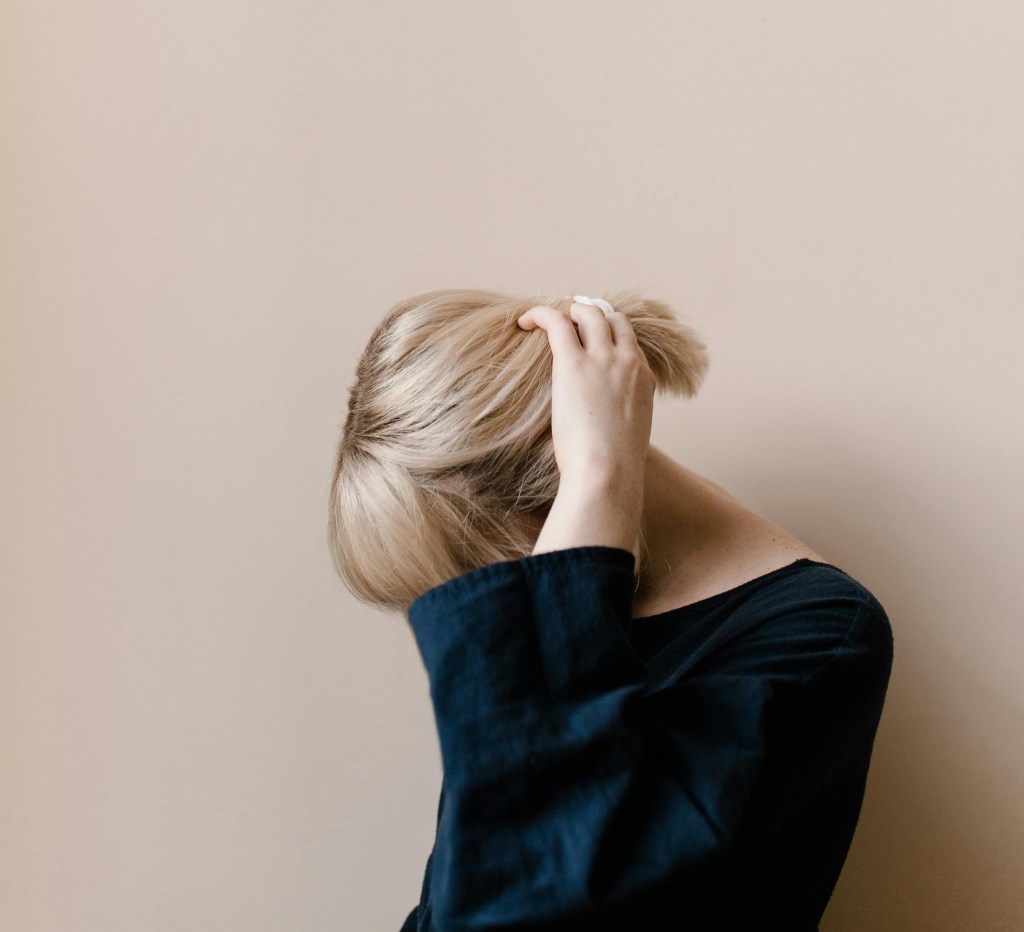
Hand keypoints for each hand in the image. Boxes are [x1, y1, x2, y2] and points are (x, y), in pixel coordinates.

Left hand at [517, 300, 654, 501]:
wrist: (608, 473)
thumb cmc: (613, 468)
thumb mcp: (628, 435)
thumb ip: (620, 417)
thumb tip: (603, 424)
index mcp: (644, 378)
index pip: (628, 340)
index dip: (607, 334)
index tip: (588, 339)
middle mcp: (627, 361)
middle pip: (610, 318)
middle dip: (588, 315)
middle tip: (566, 322)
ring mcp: (602, 359)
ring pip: (587, 313)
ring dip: (567, 311)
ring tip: (543, 320)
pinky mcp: (573, 363)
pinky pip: (557, 322)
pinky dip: (540, 314)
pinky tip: (524, 321)